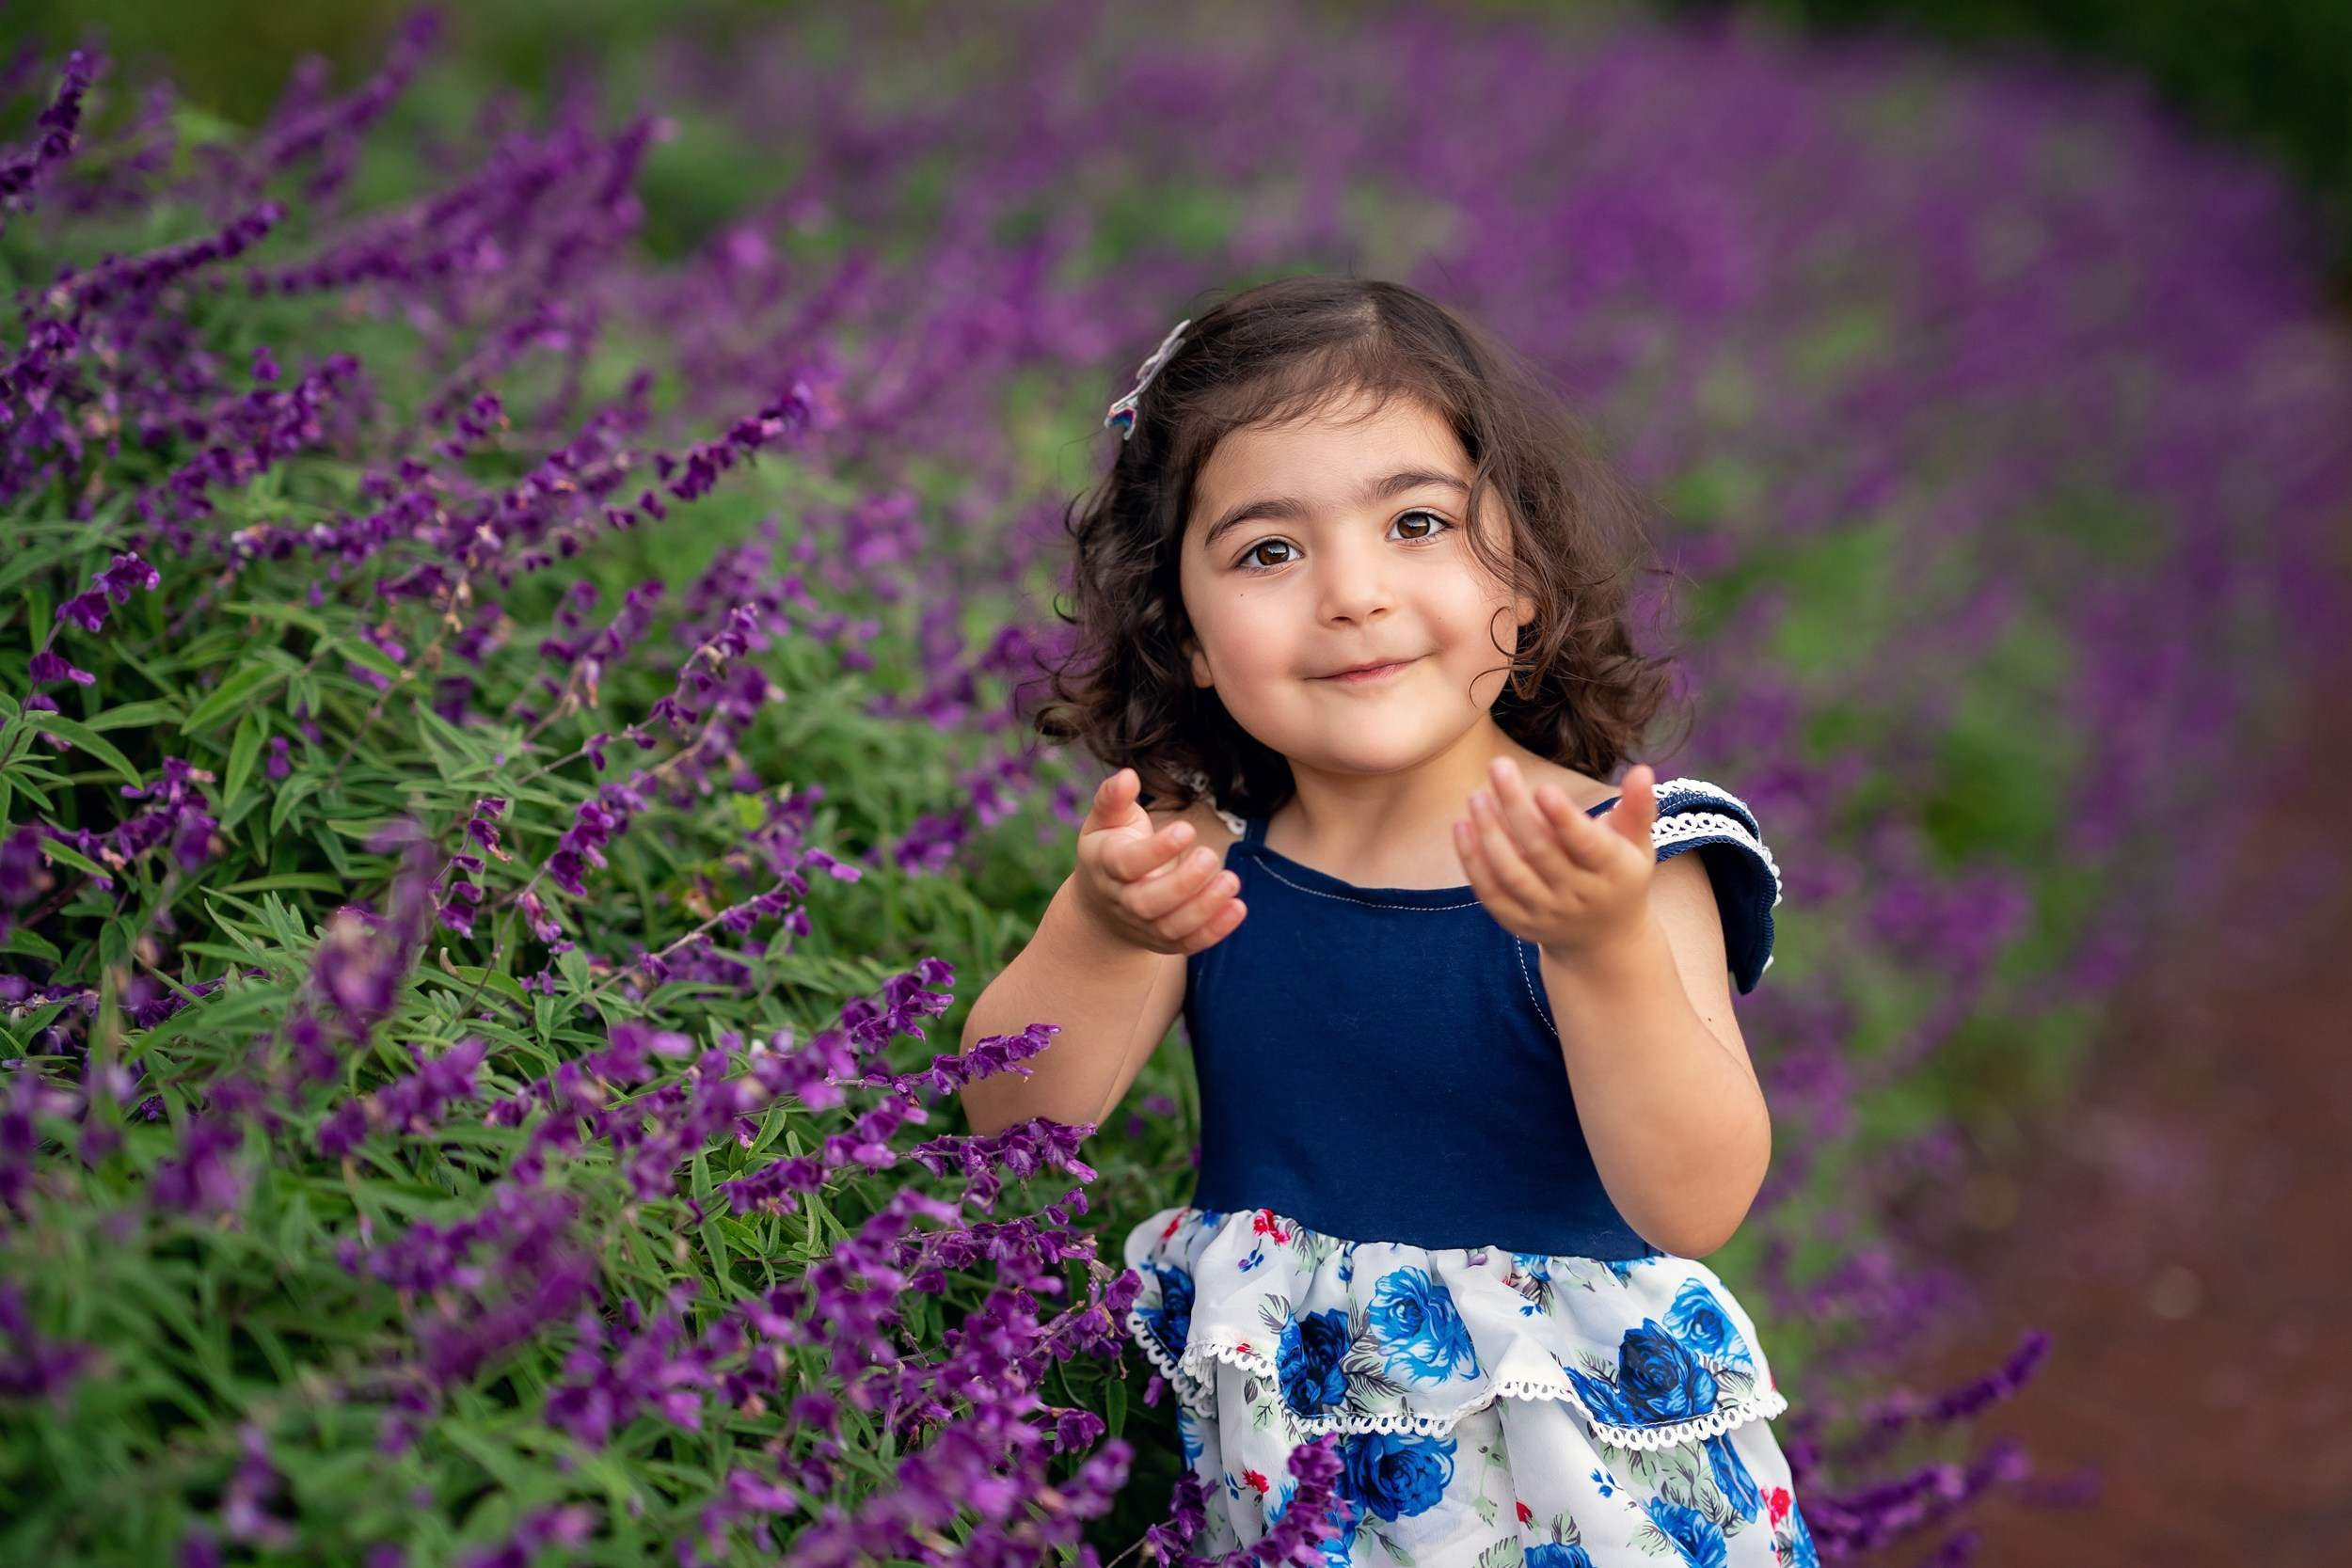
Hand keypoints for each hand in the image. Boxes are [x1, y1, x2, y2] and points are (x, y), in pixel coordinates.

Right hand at [1070, 768, 1246, 955]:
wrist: (1101, 906)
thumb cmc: (1109, 849)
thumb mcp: (1105, 821)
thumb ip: (1113, 798)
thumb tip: (1127, 775)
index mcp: (1107, 866)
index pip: (1127, 864)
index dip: (1156, 850)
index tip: (1187, 829)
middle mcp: (1123, 901)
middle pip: (1148, 902)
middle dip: (1183, 884)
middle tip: (1211, 857)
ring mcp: (1144, 926)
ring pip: (1171, 926)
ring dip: (1204, 908)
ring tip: (1231, 881)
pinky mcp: (1165, 942)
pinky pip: (1190, 943)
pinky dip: (1215, 930)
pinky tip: (1238, 908)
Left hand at [1455, 757, 1658, 957]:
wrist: (1604, 940)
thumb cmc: (1620, 876)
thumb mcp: (1638, 844)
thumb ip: (1638, 807)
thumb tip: (1643, 770)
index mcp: (1612, 872)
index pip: (1587, 846)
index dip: (1564, 819)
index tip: (1543, 787)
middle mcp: (1578, 896)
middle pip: (1541, 851)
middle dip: (1516, 807)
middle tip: (1499, 766)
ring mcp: (1546, 912)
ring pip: (1511, 873)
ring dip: (1489, 833)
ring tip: (1477, 795)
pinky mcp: (1518, 923)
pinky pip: (1490, 893)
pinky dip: (1472, 861)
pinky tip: (1461, 825)